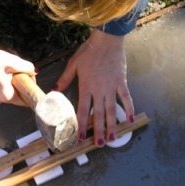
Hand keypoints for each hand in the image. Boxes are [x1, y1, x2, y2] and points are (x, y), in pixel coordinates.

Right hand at [0, 43, 36, 105]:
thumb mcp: (13, 61)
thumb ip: (27, 67)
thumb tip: (35, 71)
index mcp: (7, 96)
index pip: (27, 99)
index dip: (31, 87)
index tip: (29, 74)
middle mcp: (2, 99)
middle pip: (21, 90)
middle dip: (22, 76)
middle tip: (18, 62)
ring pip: (14, 85)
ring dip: (15, 73)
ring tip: (10, 59)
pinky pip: (6, 84)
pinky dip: (8, 74)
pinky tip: (4, 63)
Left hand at [54, 29, 134, 146]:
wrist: (107, 40)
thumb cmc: (89, 51)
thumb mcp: (73, 64)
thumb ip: (64, 79)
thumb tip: (54, 90)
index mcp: (86, 87)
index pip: (82, 109)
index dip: (81, 124)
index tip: (80, 138)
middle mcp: (99, 90)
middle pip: (98, 114)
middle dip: (98, 131)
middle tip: (98, 145)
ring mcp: (112, 87)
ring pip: (112, 110)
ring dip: (112, 125)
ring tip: (112, 138)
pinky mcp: (122, 82)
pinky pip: (126, 98)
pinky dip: (129, 108)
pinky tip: (130, 119)